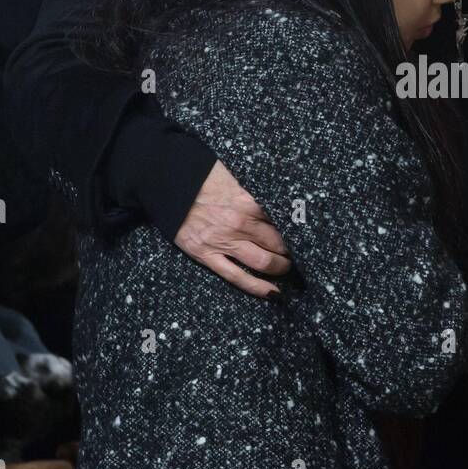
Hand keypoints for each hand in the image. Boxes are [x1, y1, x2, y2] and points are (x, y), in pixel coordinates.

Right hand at [174, 160, 291, 296]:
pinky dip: (258, 287)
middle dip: (291, 252)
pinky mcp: (207, 255)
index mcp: (248, 202)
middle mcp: (240, 224)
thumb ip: (253, 190)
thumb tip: (276, 197)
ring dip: (280, 268)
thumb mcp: (232, 175)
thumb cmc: (198, 176)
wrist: (164, 182)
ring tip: (286, 270)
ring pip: (263, 262)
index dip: (295, 231)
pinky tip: (273, 293)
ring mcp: (224, 242)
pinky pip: (237, 277)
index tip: (303, 236)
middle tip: (297, 255)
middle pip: (277, 243)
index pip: (282, 221)